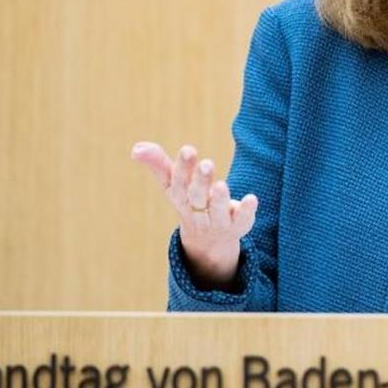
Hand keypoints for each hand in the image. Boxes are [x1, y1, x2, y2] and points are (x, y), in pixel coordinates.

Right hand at [131, 141, 257, 288]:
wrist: (208, 239)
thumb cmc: (189, 200)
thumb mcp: (173, 183)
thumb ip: (158, 164)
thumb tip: (136, 147)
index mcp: (181, 197)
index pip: (179, 183)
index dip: (183, 168)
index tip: (189, 149)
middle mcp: (198, 210)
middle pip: (197, 197)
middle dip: (201, 181)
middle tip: (207, 164)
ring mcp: (218, 220)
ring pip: (217, 211)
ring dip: (220, 198)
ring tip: (222, 184)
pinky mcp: (238, 224)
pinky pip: (242, 219)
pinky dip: (246, 210)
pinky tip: (251, 198)